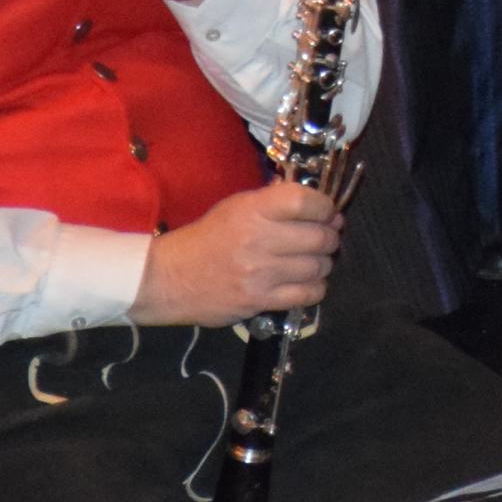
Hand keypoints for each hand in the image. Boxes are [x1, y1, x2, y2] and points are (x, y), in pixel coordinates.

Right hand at [131, 180, 341, 325]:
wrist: (171, 278)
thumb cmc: (207, 237)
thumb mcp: (236, 206)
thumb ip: (273, 201)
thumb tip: (312, 199)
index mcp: (253, 210)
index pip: (305, 202)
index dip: (325, 206)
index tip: (328, 211)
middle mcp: (259, 240)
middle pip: (318, 237)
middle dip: (331, 236)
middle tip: (328, 236)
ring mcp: (260, 273)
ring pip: (317, 267)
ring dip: (324, 263)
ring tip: (317, 260)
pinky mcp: (260, 301)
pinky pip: (306, 295)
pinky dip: (316, 288)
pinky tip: (309, 282)